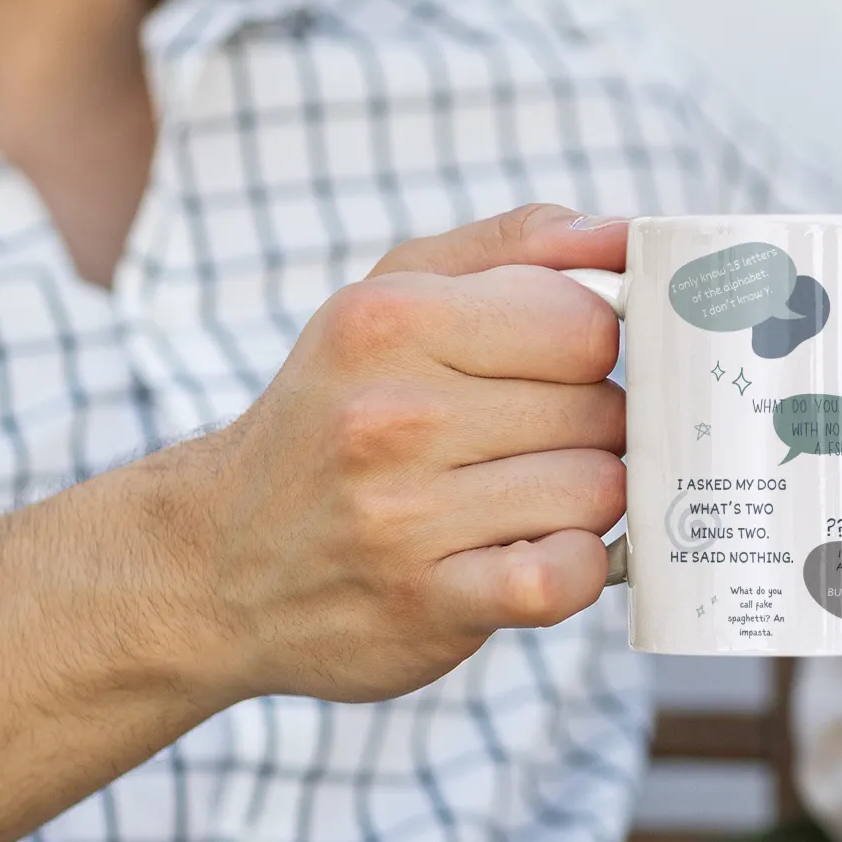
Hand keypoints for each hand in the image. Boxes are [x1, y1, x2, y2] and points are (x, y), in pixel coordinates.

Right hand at [163, 203, 631, 705]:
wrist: (213, 558)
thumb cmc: (337, 410)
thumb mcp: (398, 293)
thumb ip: (519, 248)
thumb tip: (627, 237)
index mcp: (391, 319)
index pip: (586, 325)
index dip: (591, 352)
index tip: (557, 372)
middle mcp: (392, 415)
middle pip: (600, 412)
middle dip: (587, 429)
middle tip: (527, 444)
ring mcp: (405, 517)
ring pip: (597, 491)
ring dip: (582, 503)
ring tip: (522, 499)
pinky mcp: (426, 604)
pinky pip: (561, 578)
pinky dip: (576, 570)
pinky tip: (539, 555)